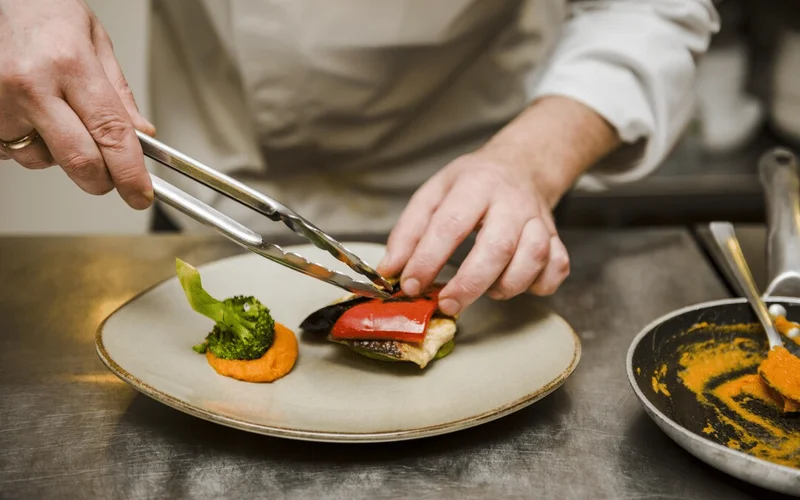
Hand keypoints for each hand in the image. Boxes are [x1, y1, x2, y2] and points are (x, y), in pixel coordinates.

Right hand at [0, 0, 154, 208]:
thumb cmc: (43, 12)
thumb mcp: (95, 41)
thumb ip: (119, 93)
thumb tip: (142, 135)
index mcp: (68, 63)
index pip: (111, 133)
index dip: (130, 172)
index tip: (141, 194)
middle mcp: (31, 85)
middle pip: (79, 160)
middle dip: (102, 180)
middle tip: (111, 176)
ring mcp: (0, 102)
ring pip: (44, 160)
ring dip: (60, 153)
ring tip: (56, 113)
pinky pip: (14, 152)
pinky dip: (30, 144)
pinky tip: (31, 114)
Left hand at [379, 96, 621, 315]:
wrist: (521, 165)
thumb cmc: (471, 184)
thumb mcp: (433, 194)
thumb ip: (408, 232)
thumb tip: (391, 270)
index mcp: (475, 185)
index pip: (451, 225)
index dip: (428, 259)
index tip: (410, 284)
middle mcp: (511, 202)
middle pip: (497, 247)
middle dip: (469, 283)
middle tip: (446, 304)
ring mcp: (538, 220)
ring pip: (533, 258)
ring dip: (507, 285)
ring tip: (485, 292)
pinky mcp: (556, 238)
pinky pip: (557, 268)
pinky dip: (540, 285)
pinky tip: (519, 285)